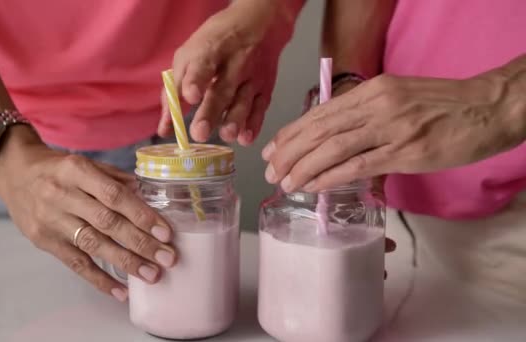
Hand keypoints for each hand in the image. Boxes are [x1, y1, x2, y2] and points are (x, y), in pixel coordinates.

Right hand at [0, 127, 176, 301]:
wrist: (13, 172)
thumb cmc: (57, 168)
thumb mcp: (84, 163)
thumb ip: (114, 178)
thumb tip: (146, 196)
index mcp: (77, 171)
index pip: (114, 196)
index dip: (141, 215)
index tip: (165, 232)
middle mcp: (62, 195)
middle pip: (107, 223)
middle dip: (140, 243)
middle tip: (167, 258)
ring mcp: (51, 220)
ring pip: (93, 245)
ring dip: (125, 262)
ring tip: (151, 275)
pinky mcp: (44, 241)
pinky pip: (75, 263)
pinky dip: (99, 279)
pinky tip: (120, 291)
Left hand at [159, 0, 293, 145]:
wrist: (259, 25)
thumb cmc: (215, 44)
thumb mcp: (188, 55)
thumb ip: (174, 90)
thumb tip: (165, 126)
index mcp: (210, 51)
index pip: (202, 65)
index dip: (196, 80)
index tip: (191, 96)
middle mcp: (233, 64)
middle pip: (222, 90)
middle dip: (211, 111)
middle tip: (200, 132)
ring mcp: (252, 77)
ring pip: (243, 101)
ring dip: (234, 120)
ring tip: (226, 135)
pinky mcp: (265, 88)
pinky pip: (260, 108)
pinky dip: (254, 124)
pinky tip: (245, 138)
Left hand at [262, 73, 524, 191]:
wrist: (489, 107)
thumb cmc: (445, 104)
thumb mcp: (399, 96)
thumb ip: (368, 113)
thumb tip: (337, 136)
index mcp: (372, 89)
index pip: (321, 112)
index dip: (293, 132)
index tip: (273, 147)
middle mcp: (376, 105)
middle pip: (320, 129)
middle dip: (290, 151)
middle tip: (271, 169)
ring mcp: (390, 128)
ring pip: (333, 148)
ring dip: (304, 167)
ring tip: (285, 182)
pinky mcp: (406, 152)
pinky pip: (357, 166)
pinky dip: (330, 177)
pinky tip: (313, 186)